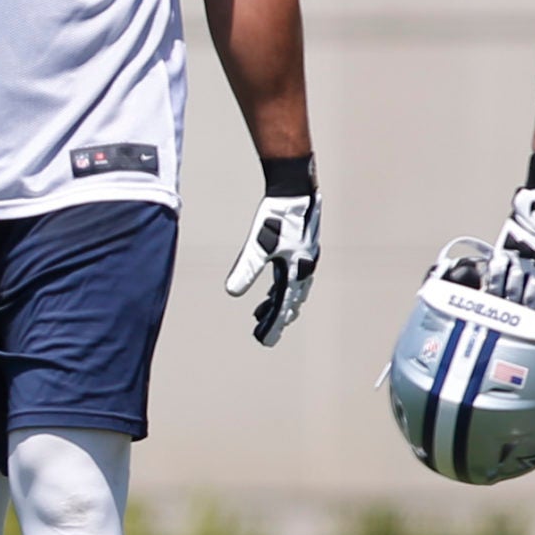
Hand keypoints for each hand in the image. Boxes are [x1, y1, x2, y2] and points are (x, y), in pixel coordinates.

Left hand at [225, 189, 320, 345]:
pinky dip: (280, 287)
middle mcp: (303, 269)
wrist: (295, 193)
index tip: (264, 342)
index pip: (283, 307)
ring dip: (277, 305)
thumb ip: (247, 268)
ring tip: (260, 316)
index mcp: (296, 272)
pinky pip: (290, 276)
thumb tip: (232, 292)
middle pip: (289, 303)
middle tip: (262, 336)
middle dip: (275, 320)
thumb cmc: (278, 218)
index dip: (273, 325)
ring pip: (290, 290)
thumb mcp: (259, 246)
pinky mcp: (297, 250)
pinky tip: (271, 289)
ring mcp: (302, 260)